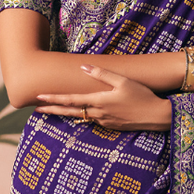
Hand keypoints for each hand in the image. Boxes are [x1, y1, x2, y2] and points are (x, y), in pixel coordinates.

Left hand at [35, 63, 171, 130]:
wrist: (157, 116)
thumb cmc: (142, 95)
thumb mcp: (123, 81)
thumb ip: (102, 74)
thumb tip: (84, 67)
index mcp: (99, 101)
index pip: (71, 100)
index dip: (53, 99)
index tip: (39, 98)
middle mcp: (98, 114)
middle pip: (69, 112)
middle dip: (52, 111)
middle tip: (36, 109)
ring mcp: (104, 122)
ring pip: (80, 116)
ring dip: (66, 114)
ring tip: (54, 111)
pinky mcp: (111, 126)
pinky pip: (93, 120)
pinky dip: (84, 115)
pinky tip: (82, 112)